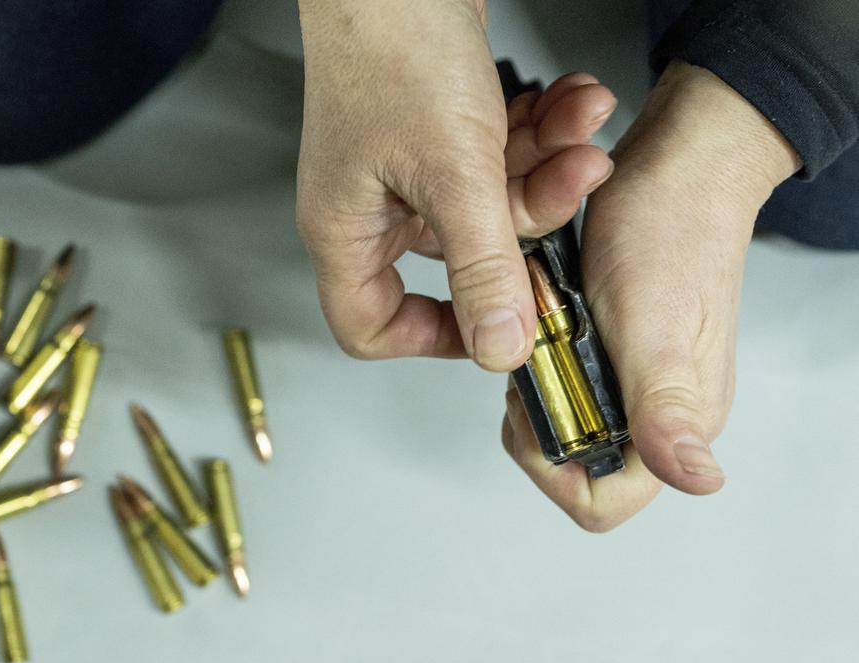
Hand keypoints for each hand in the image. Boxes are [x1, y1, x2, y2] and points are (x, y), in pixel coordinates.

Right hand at [296, 0, 612, 368]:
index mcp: (346, 230)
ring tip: (582, 127)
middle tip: (573, 185)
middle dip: (527, 219)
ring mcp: (406, 167)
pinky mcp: (438, 130)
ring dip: (546, 165)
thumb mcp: (451, 174)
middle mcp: (373, 206)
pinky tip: (568, 101)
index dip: (431, 339)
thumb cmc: (392, 48)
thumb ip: (481, 269)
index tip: (495, 325)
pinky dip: (537, 133)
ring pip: (491, 203)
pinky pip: (497, 157)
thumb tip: (499, 348)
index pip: (371, 325)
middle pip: (461, 259)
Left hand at [502, 62, 800, 531]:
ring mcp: (631, 379)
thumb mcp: (654, 326)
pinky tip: (541, 315)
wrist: (678, 165)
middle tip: (532, 360)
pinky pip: (559, 374)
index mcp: (677, 420)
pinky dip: (539, 350)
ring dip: (535, 380)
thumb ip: (667, 410)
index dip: (553, 472)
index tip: (537, 412)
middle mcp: (655, 409)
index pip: (601, 499)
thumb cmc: (673, 234)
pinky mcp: (609, 348)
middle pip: (570, 462)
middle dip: (537, 419)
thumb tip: (698, 480)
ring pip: (560, 417)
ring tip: (540, 329)